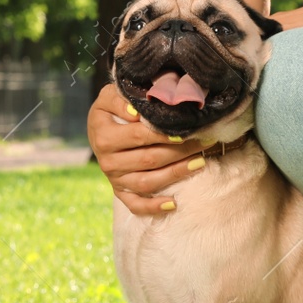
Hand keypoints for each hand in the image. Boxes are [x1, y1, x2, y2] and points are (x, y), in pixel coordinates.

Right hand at [87, 83, 212, 215]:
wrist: (98, 127)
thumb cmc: (112, 108)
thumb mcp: (110, 95)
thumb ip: (121, 100)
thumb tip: (136, 112)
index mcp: (104, 136)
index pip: (139, 136)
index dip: (164, 134)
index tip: (187, 130)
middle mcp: (107, 161)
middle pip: (149, 159)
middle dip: (180, 151)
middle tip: (204, 141)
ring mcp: (114, 179)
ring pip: (148, 182)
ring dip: (176, 174)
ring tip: (200, 162)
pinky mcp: (120, 191)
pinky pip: (135, 204)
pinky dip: (153, 207)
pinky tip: (173, 203)